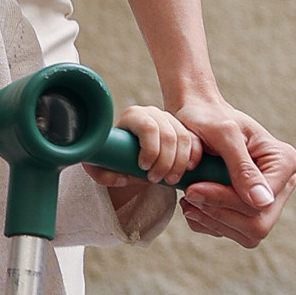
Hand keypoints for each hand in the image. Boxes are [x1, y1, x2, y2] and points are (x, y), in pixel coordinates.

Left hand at [85, 101, 201, 216]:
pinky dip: (192, 158)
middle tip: (155, 179)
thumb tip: (117, 176)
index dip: (150, 149)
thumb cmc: (114, 157)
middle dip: (165, 162)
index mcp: (133, 116)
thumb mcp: (103, 166)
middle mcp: (153, 114)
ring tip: (169, 180)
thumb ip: (102, 173)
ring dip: (179, 163)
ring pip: (183, 138)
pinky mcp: (182, 130)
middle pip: (168, 134)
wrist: (128, 155)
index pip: (147, 127)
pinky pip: (194, 142)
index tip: (143, 167)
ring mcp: (169, 120)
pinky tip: (186, 171)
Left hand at [168, 95, 295, 248]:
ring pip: (246, 235)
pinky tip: (193, 204)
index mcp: (285, 163)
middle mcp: (282, 185)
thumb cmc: (211, 118)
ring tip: (188, 199)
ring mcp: (267, 200)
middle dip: (219, 214)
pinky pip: (233, 233)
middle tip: (189, 195)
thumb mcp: (224, 135)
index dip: (225, 201)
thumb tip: (263, 202)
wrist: (198, 118)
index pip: (261, 203)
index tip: (192, 189)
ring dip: (212, 221)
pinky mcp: (249, 211)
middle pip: (258, 225)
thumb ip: (242, 167)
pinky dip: (208, 223)